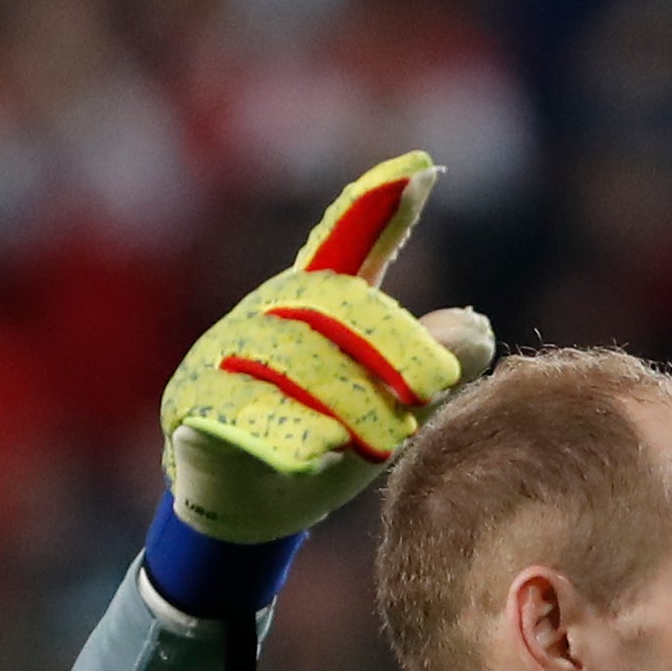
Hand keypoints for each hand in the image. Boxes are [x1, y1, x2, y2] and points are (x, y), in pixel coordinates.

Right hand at [161, 153, 498, 543]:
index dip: (378, 206)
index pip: (346, 244)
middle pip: (329, 305)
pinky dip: (283, 433)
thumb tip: (476, 328)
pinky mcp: (195, 412)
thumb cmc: (324, 432)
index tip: (420, 167)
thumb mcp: (388, 399)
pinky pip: (238, 414)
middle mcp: (264, 317)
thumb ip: (429, 361)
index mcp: (313, 303)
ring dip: (348, 399)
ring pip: (288, 360)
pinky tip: (324, 450)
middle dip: (389, 343)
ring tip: (391, 441)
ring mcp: (222, 359)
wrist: (246, 503)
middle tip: (435, 388)